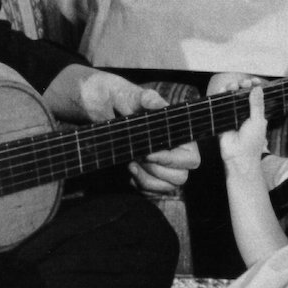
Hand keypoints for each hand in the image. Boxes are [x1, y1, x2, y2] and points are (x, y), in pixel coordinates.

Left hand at [57, 68, 197, 197]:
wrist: (96, 107)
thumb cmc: (117, 98)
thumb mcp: (129, 95)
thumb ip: (146, 99)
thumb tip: (158, 104)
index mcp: (178, 134)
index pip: (190, 158)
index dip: (172, 160)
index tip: (148, 153)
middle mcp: (175, 152)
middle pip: (180, 176)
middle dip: (157, 171)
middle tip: (137, 157)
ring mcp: (162, 166)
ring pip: (167, 187)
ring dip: (148, 180)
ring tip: (130, 165)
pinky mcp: (148, 176)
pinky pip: (152, 192)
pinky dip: (141, 186)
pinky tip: (129, 173)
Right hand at [216, 83, 268, 175]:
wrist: (238, 157)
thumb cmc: (252, 142)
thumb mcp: (258, 121)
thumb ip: (257, 105)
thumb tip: (257, 88)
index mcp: (256, 114)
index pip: (256, 96)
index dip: (255, 87)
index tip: (255, 81)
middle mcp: (244, 113)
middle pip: (242, 94)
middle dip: (243, 85)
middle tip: (245, 83)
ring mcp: (232, 115)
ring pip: (231, 97)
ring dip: (232, 89)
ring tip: (233, 86)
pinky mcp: (222, 119)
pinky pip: (220, 105)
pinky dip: (220, 96)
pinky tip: (222, 91)